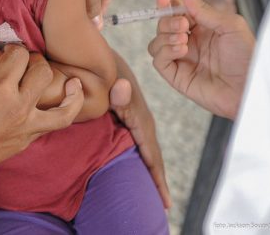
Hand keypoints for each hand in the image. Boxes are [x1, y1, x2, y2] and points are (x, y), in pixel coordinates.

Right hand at [0, 45, 83, 172]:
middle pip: (42, 72)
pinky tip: (69, 103)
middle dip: (36, 61)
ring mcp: (27, 125)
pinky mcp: (29, 138)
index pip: (19, 55)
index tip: (7, 51)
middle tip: (27, 61)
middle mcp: (18, 106)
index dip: (14, 48)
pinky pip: (55, 125)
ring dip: (71, 94)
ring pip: (63, 108)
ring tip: (74, 82)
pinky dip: (64, 112)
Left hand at [109, 73, 170, 208]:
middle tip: (165, 207)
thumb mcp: (110, 80)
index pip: (150, 154)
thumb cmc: (104, 74)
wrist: (104, 61)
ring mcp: (140, 122)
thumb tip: (122, 88)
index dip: (156, 177)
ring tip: (159, 196)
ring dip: (154, 172)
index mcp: (140, 119)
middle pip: (154, 157)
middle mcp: (144, 123)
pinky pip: (142, 144)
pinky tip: (145, 170)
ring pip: (150, 152)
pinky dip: (147, 160)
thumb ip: (115, 89)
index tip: (164, 200)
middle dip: (159, 181)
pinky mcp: (134, 120)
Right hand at [148, 0, 254, 118]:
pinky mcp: (176, 76)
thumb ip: (204, 10)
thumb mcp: (230, 26)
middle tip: (183, 24)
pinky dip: (165, 51)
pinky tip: (181, 49)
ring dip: (165, 36)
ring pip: (156, 42)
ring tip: (184, 38)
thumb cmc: (247, 58)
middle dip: (167, 20)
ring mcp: (181, 59)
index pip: (176, 12)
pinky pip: (158, 60)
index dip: (167, 4)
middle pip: (162, 25)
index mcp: (202, 28)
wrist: (250, 88)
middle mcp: (189, 42)